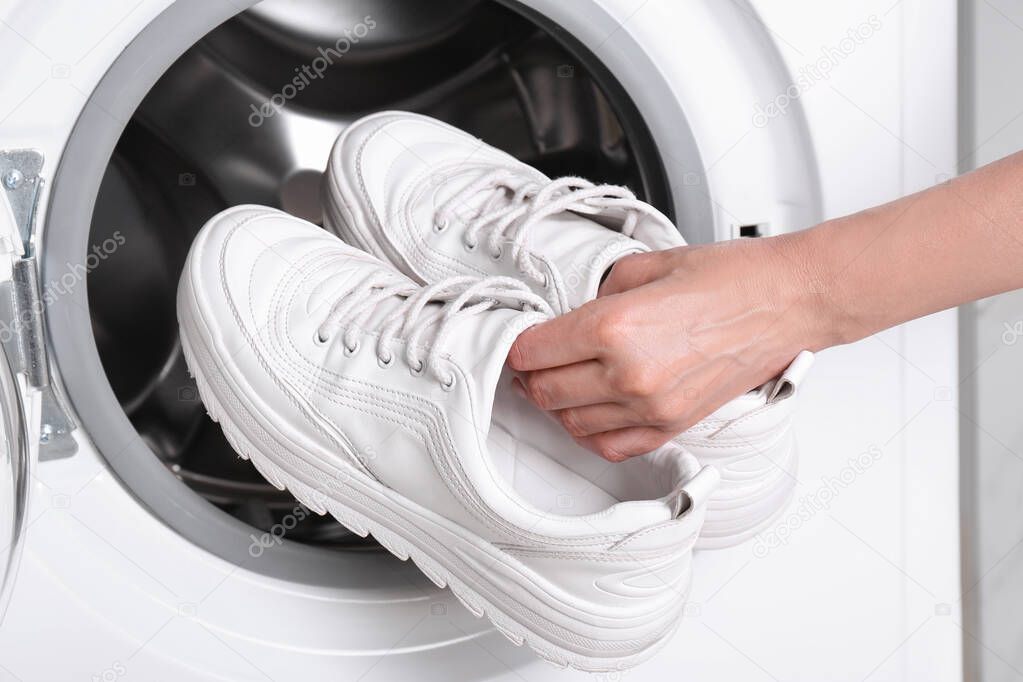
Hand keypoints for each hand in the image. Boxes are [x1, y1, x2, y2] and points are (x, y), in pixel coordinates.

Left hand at [507, 236, 819, 460]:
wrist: (788, 301)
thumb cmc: (732, 277)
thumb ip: (601, 292)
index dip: (517, 345)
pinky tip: (587, 414)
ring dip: (556, 405)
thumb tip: (575, 311)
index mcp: (616, 327)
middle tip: (530, 362)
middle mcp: (628, 373)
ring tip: (557, 383)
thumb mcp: (647, 265)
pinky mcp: (673, 425)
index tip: (519, 341)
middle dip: (529, 376)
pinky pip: (611, 446)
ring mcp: (651, 407)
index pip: (534, 350)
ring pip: (572, 423)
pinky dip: (589, 433)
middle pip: (545, 390)